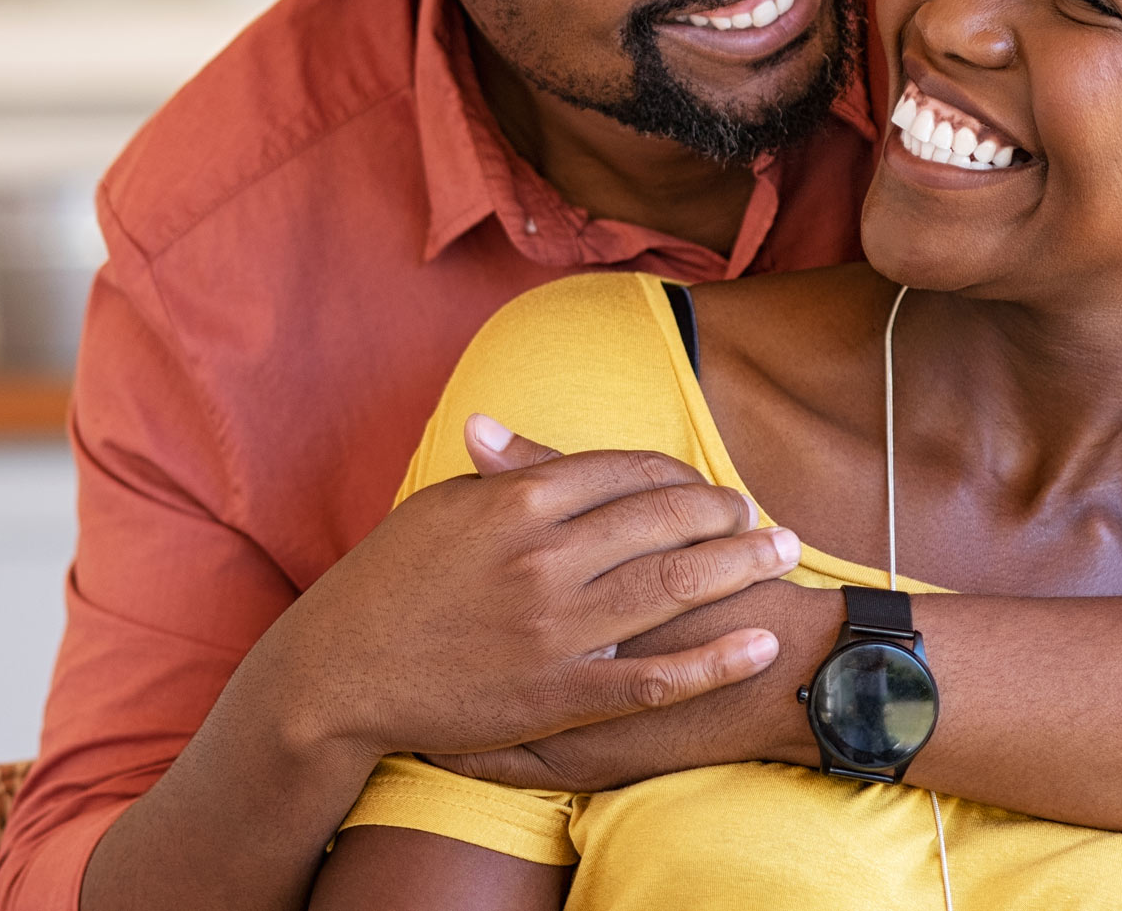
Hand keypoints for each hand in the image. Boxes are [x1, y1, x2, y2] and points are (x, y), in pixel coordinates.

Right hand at [240, 415, 805, 763]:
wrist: (338, 674)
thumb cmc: (386, 583)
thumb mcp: (439, 509)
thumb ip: (493, 475)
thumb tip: (505, 426)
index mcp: (519, 499)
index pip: (628, 469)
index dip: (680, 474)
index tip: (707, 484)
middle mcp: (545, 557)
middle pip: (665, 519)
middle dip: (727, 513)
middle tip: (766, 516)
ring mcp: (555, 628)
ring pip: (672, 587)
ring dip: (740, 566)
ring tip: (783, 555)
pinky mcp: (557, 694)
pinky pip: (653, 677)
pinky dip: (714, 660)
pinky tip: (756, 643)